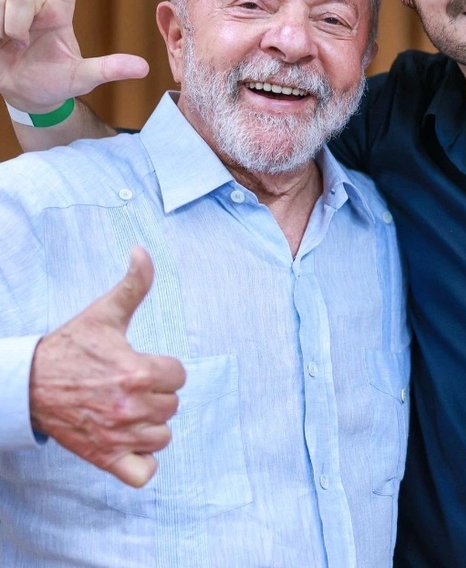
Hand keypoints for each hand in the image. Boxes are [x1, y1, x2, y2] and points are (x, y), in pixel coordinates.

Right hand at [0, 0, 148, 113]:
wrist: (23, 94)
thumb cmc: (54, 82)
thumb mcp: (81, 78)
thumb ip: (108, 69)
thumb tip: (144, 68)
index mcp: (60, 11)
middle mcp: (36, 4)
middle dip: (20, 22)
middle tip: (23, 44)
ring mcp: (10, 7)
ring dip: (6, 26)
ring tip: (9, 45)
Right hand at [29, 247, 186, 487]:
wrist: (28, 383)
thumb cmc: (71, 347)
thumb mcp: (104, 313)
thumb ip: (133, 284)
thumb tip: (142, 251)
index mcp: (137, 371)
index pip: (179, 375)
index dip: (164, 369)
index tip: (142, 365)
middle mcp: (131, 406)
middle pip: (172, 405)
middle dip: (156, 395)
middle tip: (130, 387)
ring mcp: (118, 436)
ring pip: (162, 437)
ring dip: (151, 426)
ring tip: (129, 411)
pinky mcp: (104, 459)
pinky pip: (144, 473)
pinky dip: (143, 462)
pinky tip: (131, 442)